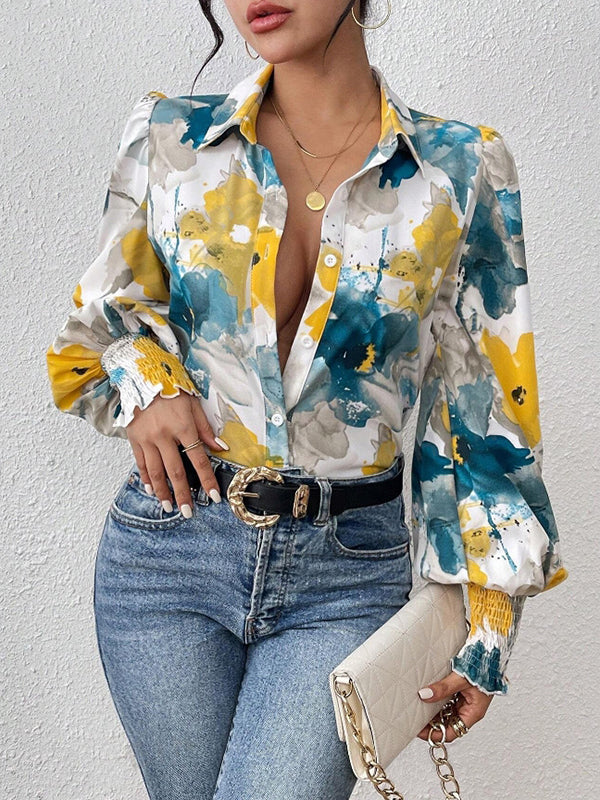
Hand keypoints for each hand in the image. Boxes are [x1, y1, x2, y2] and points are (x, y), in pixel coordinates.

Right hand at [125, 392, 227, 515]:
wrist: (142, 375)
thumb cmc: (172, 388)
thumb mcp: (194, 404)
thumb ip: (206, 428)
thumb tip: (221, 447)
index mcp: (183, 427)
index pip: (198, 459)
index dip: (207, 479)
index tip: (213, 496)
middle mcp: (163, 435)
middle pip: (175, 471)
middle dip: (183, 494)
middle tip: (187, 512)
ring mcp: (146, 438)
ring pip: (155, 472)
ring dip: (163, 492)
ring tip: (169, 506)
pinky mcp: (133, 438)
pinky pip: (140, 463)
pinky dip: (146, 478)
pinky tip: (151, 489)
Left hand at [416, 669, 493, 742]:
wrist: (490, 651)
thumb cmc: (484, 666)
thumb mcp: (461, 678)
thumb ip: (443, 687)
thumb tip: (425, 695)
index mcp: (474, 712)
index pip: (452, 732)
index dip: (435, 734)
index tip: (420, 730)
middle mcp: (470, 709)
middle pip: (448, 724)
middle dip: (431, 724)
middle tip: (415, 719)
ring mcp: (466, 700)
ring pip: (447, 712)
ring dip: (433, 711)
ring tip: (418, 708)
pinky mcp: (462, 691)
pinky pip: (447, 701)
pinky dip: (437, 700)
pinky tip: (428, 696)